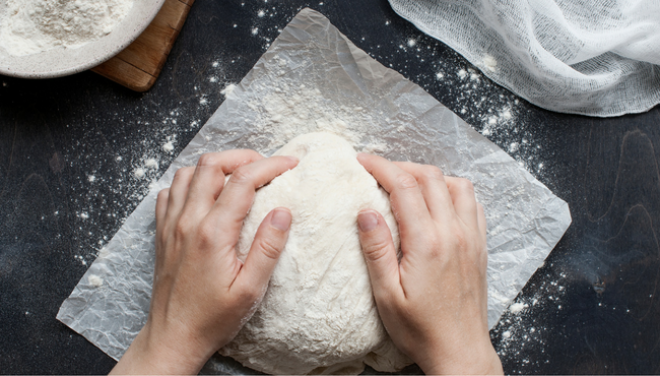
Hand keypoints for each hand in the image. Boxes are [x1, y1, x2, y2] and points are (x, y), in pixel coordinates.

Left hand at [111, 150, 297, 374]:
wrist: (174, 336)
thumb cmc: (213, 318)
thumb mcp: (250, 290)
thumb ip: (268, 248)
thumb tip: (283, 212)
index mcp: (213, 233)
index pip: (243, 180)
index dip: (270, 165)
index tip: (290, 164)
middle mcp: (188, 222)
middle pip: (212, 164)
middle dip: (243, 156)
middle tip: (265, 166)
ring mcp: (170, 225)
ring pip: (188, 172)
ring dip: (215, 167)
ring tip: (237, 176)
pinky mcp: (162, 232)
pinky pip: (170, 191)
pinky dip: (190, 183)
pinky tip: (206, 195)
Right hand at [356, 154, 502, 374]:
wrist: (459, 350)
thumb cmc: (420, 328)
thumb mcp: (387, 295)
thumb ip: (377, 249)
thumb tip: (366, 211)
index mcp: (428, 242)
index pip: (404, 186)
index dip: (381, 167)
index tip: (363, 162)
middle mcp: (454, 233)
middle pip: (430, 177)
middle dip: (402, 166)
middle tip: (379, 171)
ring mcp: (471, 238)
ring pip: (457, 184)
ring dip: (430, 176)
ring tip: (408, 183)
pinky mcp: (480, 246)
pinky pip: (474, 203)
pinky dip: (454, 191)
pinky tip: (439, 201)